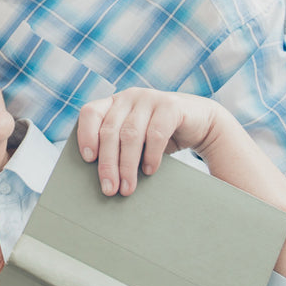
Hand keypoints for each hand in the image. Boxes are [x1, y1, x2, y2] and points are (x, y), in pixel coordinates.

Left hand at [76, 88, 219, 195]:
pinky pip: (155, 133)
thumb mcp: (135, 139)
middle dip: (108, 163)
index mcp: (114, 102)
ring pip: (130, 134)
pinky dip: (151, 156)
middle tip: (109, 189)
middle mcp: (129, 97)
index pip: (90, 113)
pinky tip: (149, 171)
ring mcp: (150, 98)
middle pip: (110, 131)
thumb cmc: (159, 136)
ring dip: (127, 165)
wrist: (200, 123)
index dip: (86, 134)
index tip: (87, 159)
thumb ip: (117, 147)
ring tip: (127, 188)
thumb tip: (101, 180)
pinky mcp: (171, 106)